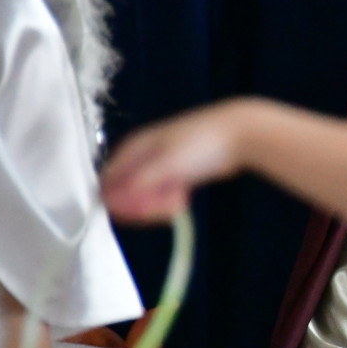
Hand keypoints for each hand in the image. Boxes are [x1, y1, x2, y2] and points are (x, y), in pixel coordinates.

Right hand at [101, 99, 254, 222]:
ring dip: (159, 206)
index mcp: (133, 147)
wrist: (239, 134)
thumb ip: (136, 183)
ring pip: (145, 197)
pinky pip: (163, 196)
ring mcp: (159, 166)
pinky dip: (171, 202)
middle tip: (166, 208)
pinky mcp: (176, 175)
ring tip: (180, 200)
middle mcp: (142, 156)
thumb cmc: (202, 143)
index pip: (108, 181)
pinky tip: (185, 199)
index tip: (139, 212)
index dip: (118, 202)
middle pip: (125, 193)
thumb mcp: (166, 165)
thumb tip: (107, 199)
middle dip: (143, 206)